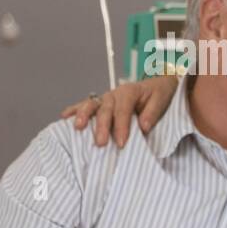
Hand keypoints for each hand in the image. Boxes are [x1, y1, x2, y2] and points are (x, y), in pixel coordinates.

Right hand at [60, 74, 177, 147]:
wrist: (157, 84)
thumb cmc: (158, 93)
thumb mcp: (161, 100)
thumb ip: (152, 113)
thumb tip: (143, 127)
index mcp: (130, 92)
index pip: (123, 111)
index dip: (121, 127)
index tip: (120, 143)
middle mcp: (115, 94)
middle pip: (105, 110)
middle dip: (101, 127)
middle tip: (100, 143)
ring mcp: (106, 97)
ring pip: (91, 105)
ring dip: (83, 116)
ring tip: (78, 128)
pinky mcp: (102, 103)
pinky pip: (87, 105)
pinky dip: (75, 110)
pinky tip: (65, 117)